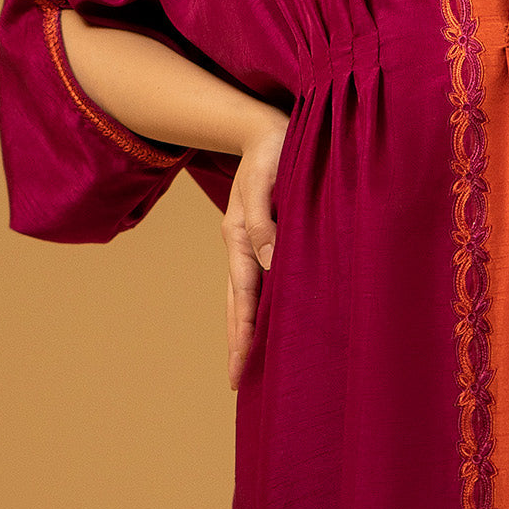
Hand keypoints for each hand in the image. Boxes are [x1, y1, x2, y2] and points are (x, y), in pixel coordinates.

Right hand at [222, 112, 288, 390]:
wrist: (265, 125)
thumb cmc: (273, 148)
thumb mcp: (267, 180)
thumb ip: (265, 222)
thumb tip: (270, 265)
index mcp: (239, 232)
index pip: (242, 293)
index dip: (243, 332)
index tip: (239, 370)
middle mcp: (240, 241)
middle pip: (236, 300)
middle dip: (237, 340)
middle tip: (237, 382)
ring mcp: (249, 237)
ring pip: (244, 290)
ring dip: (245, 324)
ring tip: (248, 360)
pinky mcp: (262, 230)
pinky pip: (257, 273)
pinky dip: (259, 299)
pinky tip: (268, 314)